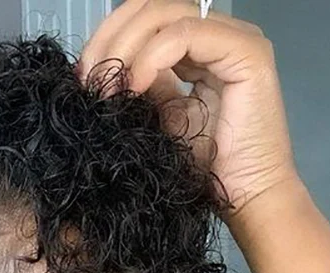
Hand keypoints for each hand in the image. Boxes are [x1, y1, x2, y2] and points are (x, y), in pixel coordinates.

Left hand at [75, 0, 301, 221]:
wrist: (243, 197)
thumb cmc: (205, 169)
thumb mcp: (158, 119)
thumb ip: (139, 87)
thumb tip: (104, 71)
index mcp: (196, 49)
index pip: (144, 19)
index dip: (107, 40)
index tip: (82, 78)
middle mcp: (216, 36)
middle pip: (150, 7)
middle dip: (110, 40)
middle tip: (89, 79)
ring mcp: (234, 40)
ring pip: (164, 14)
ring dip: (125, 48)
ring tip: (109, 88)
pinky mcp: (247, 52)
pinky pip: (185, 34)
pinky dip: (152, 57)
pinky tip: (135, 86)